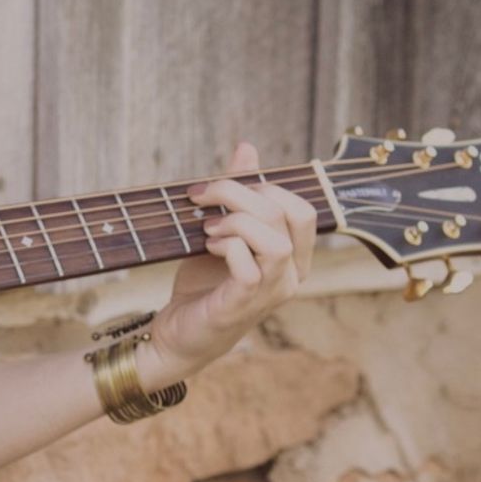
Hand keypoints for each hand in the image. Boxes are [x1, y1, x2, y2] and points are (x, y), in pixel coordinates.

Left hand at [150, 139, 316, 372]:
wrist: (178, 333)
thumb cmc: (204, 284)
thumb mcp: (222, 230)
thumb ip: (239, 194)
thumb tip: (248, 148)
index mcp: (293, 257)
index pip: (303, 209)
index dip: (264, 186)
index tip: (219, 185)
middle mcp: (291, 276)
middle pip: (288, 214)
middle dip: (241, 193)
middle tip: (203, 196)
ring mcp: (270, 292)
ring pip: (275, 239)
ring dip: (236, 220)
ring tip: (207, 226)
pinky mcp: (243, 304)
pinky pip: (250, 265)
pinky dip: (226, 245)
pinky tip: (207, 246)